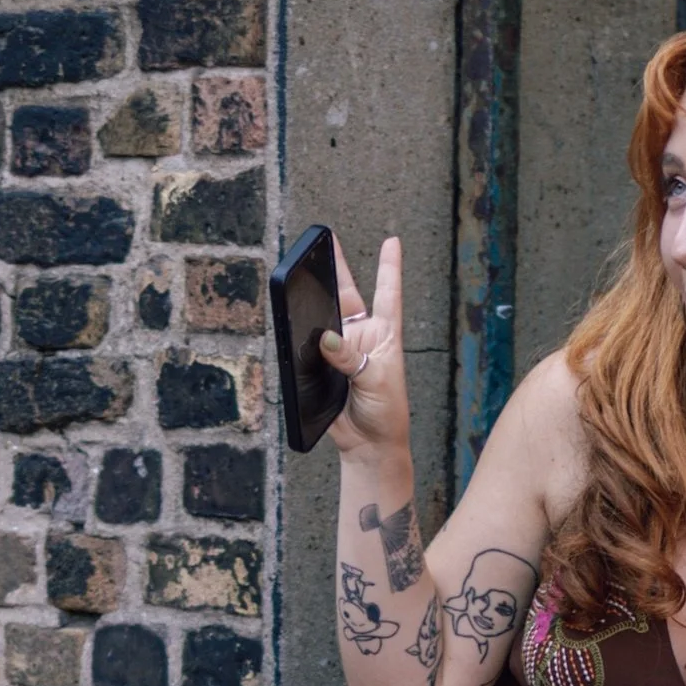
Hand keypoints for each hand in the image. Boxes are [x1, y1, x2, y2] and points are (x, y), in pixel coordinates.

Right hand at [322, 235, 412, 461]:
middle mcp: (364, 338)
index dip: (390, 268)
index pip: (388, 294)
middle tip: (327, 242)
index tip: (392, 242)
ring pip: (325, 318)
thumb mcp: (377, 381)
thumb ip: (352, 359)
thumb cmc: (387, 412)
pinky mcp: (324, 367)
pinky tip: (293, 325)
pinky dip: (301, 337)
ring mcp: (342, 352)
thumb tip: (327, 338)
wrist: (369, 444)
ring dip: (315, 302)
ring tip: (303, 277)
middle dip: (338, 269)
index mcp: (386, 335)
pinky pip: (309, 347)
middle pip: (349, 296)